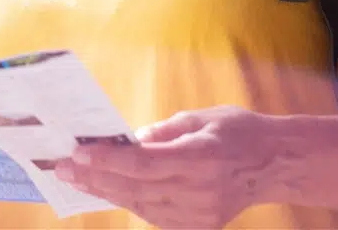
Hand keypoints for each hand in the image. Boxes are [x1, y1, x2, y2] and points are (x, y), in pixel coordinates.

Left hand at [55, 106, 278, 228]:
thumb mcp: (200, 118)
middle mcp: (199, 191)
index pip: (143, 162)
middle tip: (61, 166)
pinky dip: (128, 199)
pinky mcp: (197, 226)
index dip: (107, 159)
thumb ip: (162, 132)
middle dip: (94, 176)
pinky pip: (153, 214)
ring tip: (76, 177)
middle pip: (135, 187)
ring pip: (139, 204)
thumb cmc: (238, 131)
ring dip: (105, 190)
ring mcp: (199, 215)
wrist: (276, 165)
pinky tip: (106, 188)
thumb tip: (126, 140)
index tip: (77, 151)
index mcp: (202, 158)